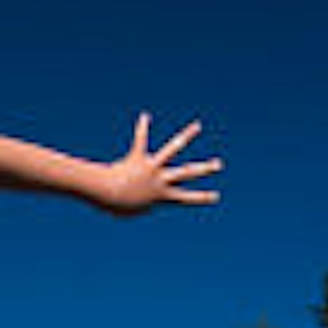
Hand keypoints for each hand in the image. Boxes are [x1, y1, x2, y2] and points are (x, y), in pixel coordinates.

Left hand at [101, 113, 222, 216]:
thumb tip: (139, 197)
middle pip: (188, 172)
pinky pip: (141, 140)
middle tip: (218, 164)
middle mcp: (161, 180)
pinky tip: (144, 117)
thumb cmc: (117, 206)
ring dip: (187, 136)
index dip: (202, 198)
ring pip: (173, 148)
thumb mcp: (132, 211)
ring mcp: (152, 167)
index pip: (187, 198)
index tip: (216, 196)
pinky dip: (142, 129)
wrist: (109, 195)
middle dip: (205, 168)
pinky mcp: (138, 157)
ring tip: (198, 126)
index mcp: (162, 196)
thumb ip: (139, 204)